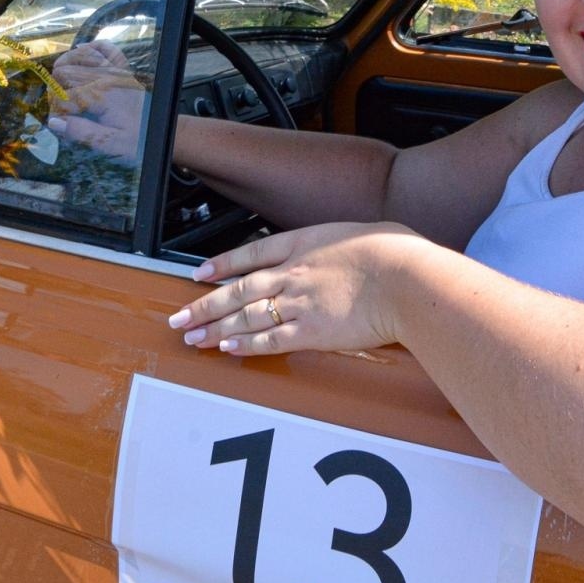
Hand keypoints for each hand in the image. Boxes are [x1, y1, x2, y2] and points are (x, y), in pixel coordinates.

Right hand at [48, 41, 146, 157]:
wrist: (161, 133)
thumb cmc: (137, 141)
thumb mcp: (110, 145)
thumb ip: (83, 133)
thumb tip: (54, 122)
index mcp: (103, 97)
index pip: (65, 97)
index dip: (55, 111)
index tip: (56, 123)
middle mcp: (108, 79)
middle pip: (68, 71)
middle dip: (56, 87)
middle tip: (58, 105)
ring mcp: (117, 72)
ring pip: (84, 55)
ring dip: (67, 63)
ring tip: (57, 77)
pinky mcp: (123, 71)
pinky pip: (108, 49)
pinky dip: (93, 46)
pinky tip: (81, 50)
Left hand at [167, 222, 422, 354]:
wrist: (405, 277)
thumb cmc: (395, 252)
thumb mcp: (364, 234)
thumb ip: (346, 246)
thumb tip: (352, 252)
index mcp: (304, 243)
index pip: (251, 253)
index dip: (222, 264)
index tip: (201, 273)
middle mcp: (293, 273)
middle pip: (237, 290)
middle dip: (203, 305)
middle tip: (178, 317)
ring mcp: (298, 303)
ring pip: (245, 317)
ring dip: (214, 329)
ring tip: (192, 338)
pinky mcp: (311, 332)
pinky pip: (269, 341)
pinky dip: (245, 345)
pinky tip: (227, 349)